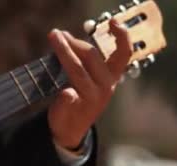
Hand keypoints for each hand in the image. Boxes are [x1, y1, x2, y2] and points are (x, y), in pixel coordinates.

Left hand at [47, 19, 132, 148]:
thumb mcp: (90, 80)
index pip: (123, 54)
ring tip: (53, 39)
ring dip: (64, 52)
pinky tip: (64, 92)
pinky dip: (66, 94)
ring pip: (77, 70)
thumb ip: (83, 61)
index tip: (113, 23)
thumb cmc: (80, 98)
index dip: (122, 36)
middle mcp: (104, 86)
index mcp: (111, 78)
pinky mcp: (74, 108)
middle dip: (73, 42)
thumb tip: (65, 38)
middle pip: (91, 57)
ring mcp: (89, 98)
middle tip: (56, 34)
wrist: (70, 131)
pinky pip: (69, 97)